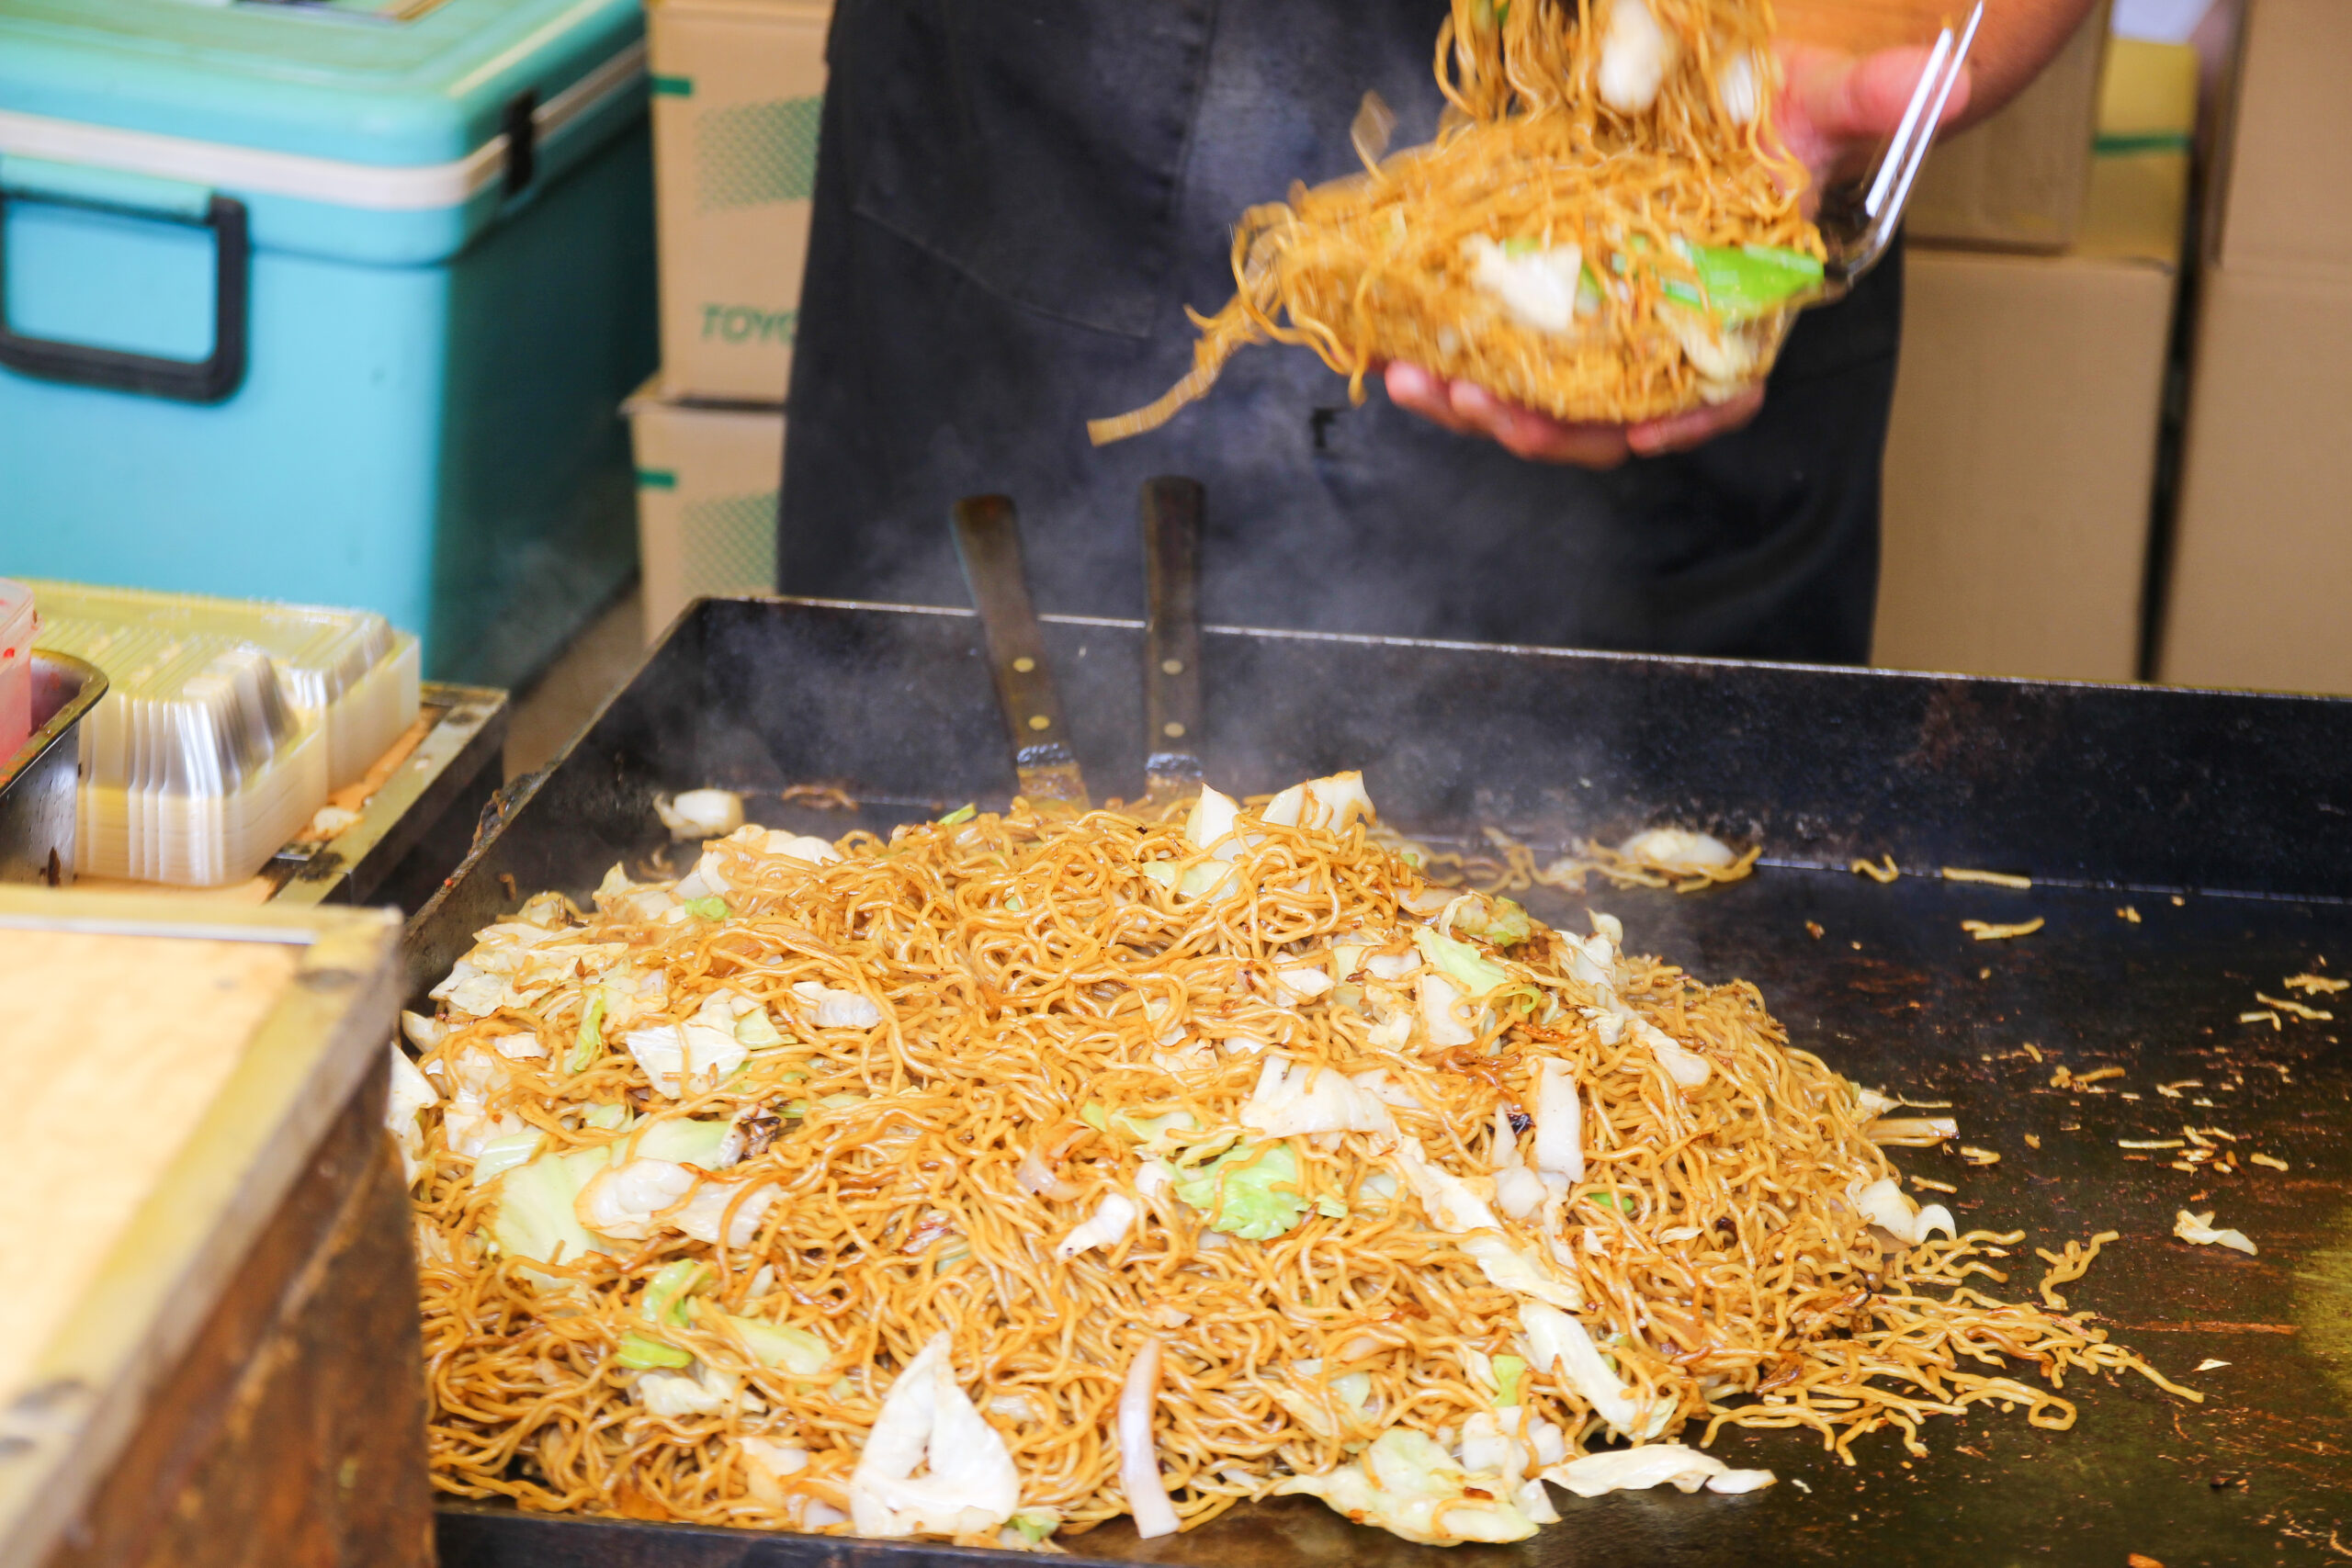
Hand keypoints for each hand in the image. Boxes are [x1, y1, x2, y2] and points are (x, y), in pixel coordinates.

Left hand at [1387, 45, 1971, 466]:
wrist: (1726, 102)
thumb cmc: (1781, 113)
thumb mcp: (1829, 98)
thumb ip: (1881, 99)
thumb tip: (1944, 83)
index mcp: (1734, 314)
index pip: (1717, 395)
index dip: (1683, 424)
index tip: (1642, 435)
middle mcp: (1660, 336)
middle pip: (1606, 414)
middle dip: (1541, 424)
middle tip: (1479, 406)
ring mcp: (1597, 325)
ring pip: (1538, 394)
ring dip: (1475, 401)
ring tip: (1417, 383)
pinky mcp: (1541, 299)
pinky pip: (1492, 347)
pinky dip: (1444, 354)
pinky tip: (1396, 351)